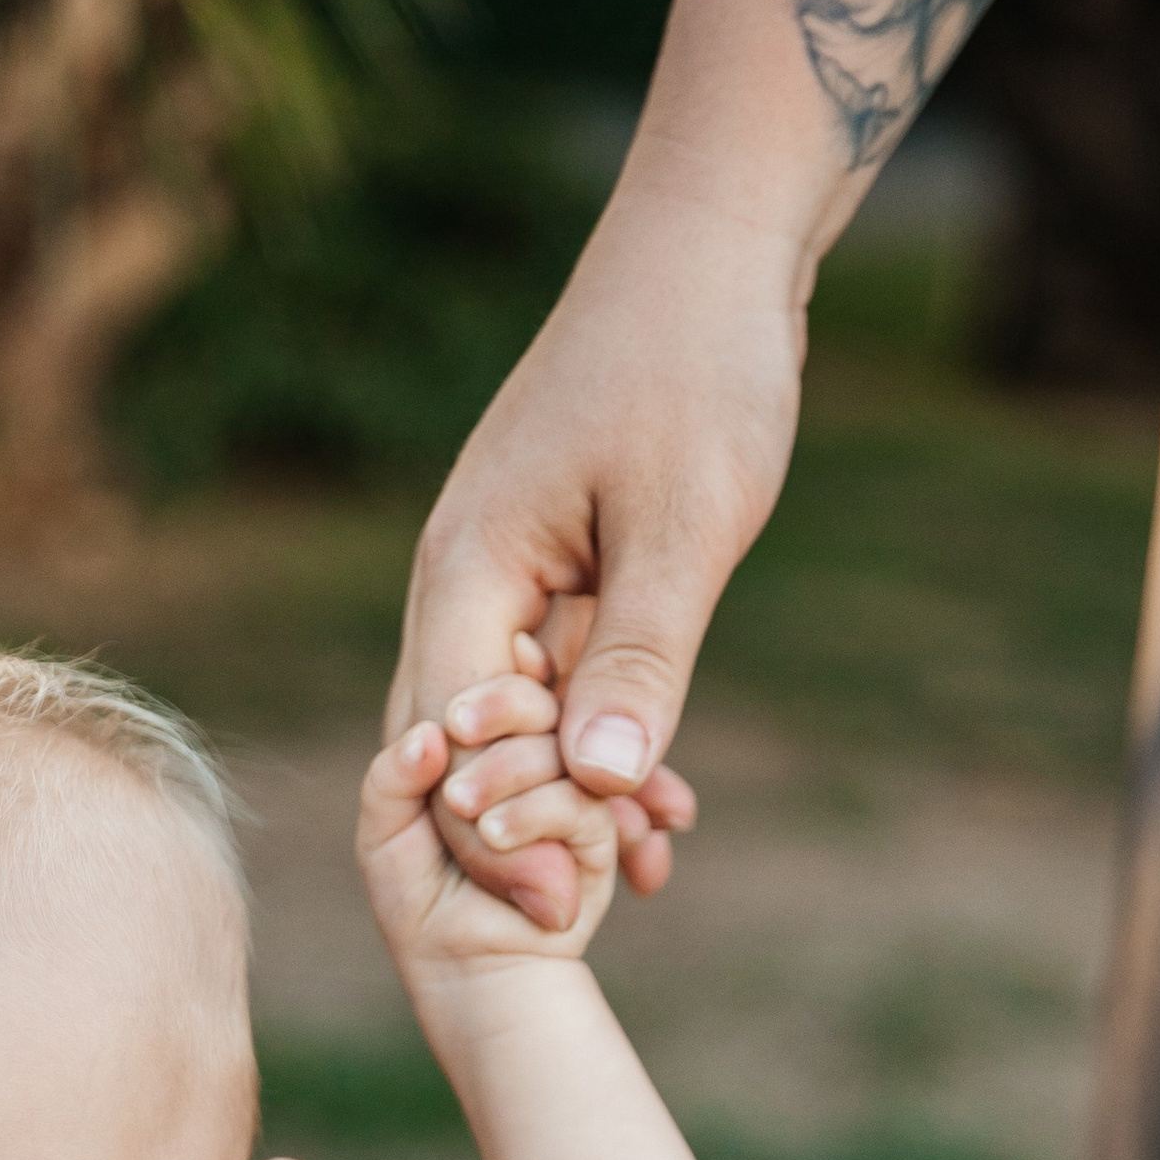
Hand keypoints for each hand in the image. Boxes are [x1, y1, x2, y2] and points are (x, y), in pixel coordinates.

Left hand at [360, 648, 619, 996]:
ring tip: (483, 833)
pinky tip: (503, 841)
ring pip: (559, 737)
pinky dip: (542, 816)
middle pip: (534, 687)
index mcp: (474, 732)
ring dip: (514, 774)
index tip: (456, 711)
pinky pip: (580, 797)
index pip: (488, 667)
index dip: (480, 676)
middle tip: (465, 763)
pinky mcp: (598, 827)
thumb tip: (429, 738)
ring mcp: (567, 781)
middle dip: (504, 711)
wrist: (470, 971)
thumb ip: (393, 780)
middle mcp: (527, 746)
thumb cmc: (420, 896)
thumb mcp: (386, 835)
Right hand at [392, 173, 806, 924]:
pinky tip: (663, 803)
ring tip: (650, 869)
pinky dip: (603, 738)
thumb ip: (641, 658)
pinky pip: (563, 679)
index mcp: (467, 570)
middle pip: (465, 744)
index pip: (448, 739)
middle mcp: (465, 579)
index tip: (566, 903)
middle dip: (528, 828)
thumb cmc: (697, 369)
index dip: (496, 827)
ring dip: (574, 793)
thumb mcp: (684, 525)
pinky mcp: (558, 564)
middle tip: (607, 905)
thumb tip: (598, 785)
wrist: (711, 254)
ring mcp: (508, 572)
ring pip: (520, 719)